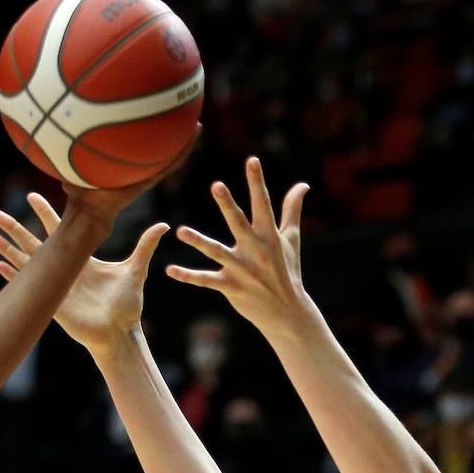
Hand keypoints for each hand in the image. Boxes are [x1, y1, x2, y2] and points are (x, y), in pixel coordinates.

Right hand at [0, 193, 168, 352]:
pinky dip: (13, 277)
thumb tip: (163, 225)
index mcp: (80, 258)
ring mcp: (54, 286)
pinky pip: (28, 288)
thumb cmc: (127, 305)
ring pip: (25, 262)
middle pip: (33, 242)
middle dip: (15, 227)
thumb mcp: (135, 271)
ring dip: (6, 249)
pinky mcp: (51, 304)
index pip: (58, 229)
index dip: (45, 213)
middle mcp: (63, 269)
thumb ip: (145, 247)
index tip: (32, 195)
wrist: (120, 333)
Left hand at [61, 127, 200, 227]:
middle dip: (170, 133)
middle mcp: (136, 171)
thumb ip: (66, 144)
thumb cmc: (76, 192)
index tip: (158, 114)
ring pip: (168, 158)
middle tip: (185, 113)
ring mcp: (143, 177)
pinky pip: (166, 168)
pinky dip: (179, 155)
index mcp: (123, 167)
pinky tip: (192, 139)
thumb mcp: (70, 163)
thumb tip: (55, 121)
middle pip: (158, 150)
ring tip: (197, 125)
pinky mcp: (146, 183)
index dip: (149, 133)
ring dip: (183, 143)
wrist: (87, 215)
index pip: (139, 148)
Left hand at [169, 157, 311, 334]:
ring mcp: (242, 269)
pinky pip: (205, 280)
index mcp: (269, 236)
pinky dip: (188, 276)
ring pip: (217, 252)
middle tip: (217, 185)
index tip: (252, 160)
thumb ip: (292, 210)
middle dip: (228, 205)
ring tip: (181, 232)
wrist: (287, 311)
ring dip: (199, 242)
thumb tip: (303, 184)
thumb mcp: (291, 239)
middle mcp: (255, 250)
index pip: (263, 204)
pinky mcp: (231, 287)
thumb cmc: (287, 270)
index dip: (257, 182)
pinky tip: (170, 270)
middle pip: (239, 223)